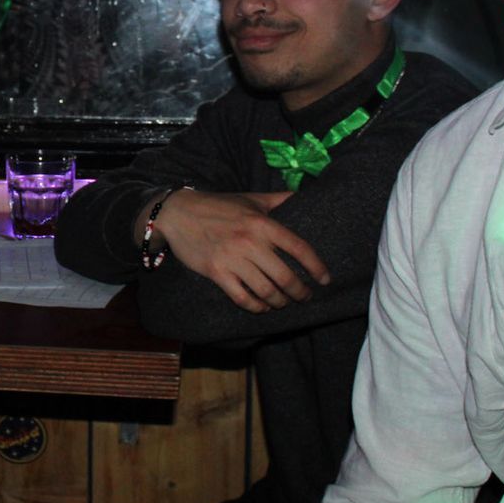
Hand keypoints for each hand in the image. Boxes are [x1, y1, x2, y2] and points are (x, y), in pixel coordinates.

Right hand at [150, 188, 328, 311]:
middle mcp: (250, 242)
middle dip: (300, 292)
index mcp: (262, 222)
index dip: (317, 267)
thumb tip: (304, 195)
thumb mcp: (250, 198)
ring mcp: (232, 259)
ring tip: (284, 302)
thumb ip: (278, 199)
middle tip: (305, 296)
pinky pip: (243, 297)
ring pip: (266, 290)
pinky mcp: (216, 273)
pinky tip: (263, 307)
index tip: (325, 279)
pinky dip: (257, 306)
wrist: (178, 213)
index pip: (299, 248)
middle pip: (285, 276)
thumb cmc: (218, 205)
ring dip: (280, 301)